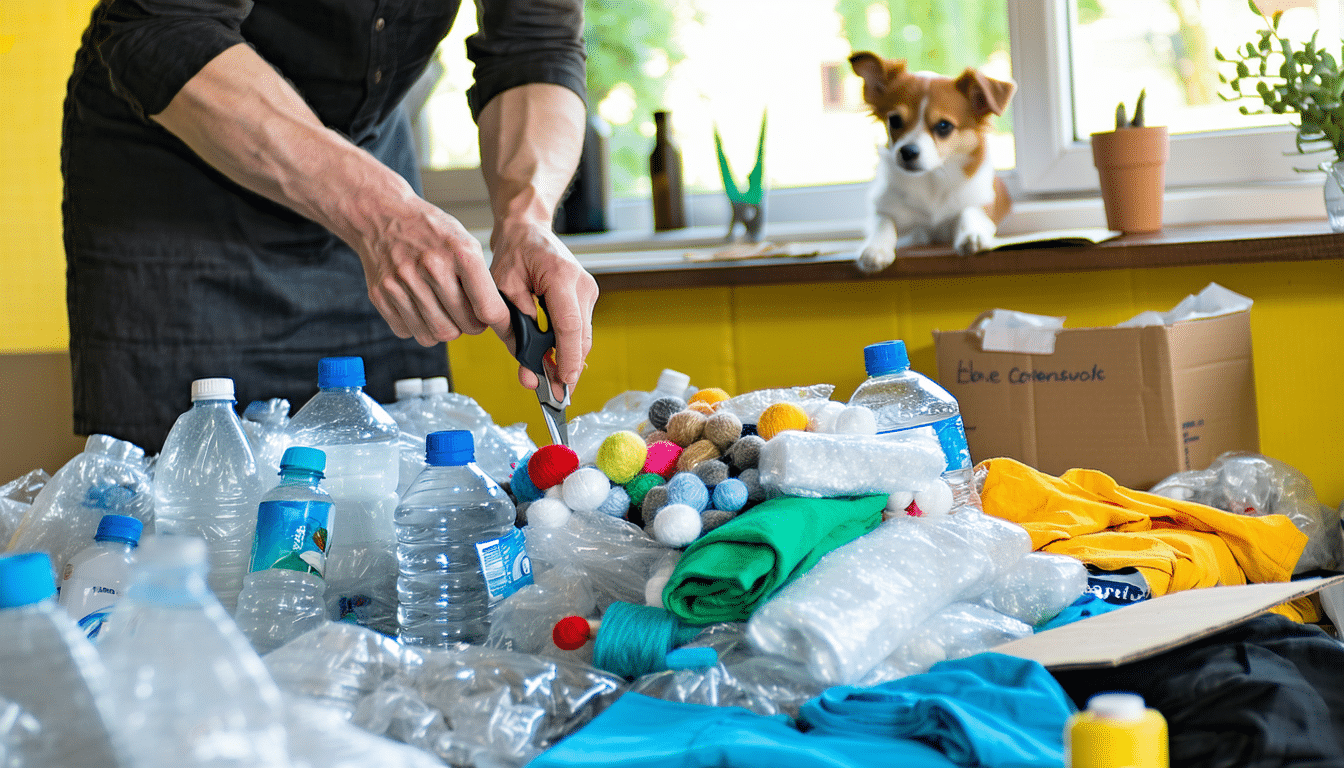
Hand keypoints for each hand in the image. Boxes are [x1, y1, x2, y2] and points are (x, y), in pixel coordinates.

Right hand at [351, 194, 507, 346]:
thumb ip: (481, 279)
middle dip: (470, 325)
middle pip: (463, 326)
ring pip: (435, 335)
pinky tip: (418, 306)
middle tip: (467, 314)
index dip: (499, 323)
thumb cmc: (428, 230)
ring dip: (444, 329)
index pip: (487, 307)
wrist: (380, 214)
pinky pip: (407, 332)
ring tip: (443, 311)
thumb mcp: (464, 242)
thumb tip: (494, 318)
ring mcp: (403, 282)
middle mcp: (431, 268)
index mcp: (460, 253)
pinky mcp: (380, 294)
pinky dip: (416, 326)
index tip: (500, 326)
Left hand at [489, 217, 597, 398]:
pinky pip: (579, 329)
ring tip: (552, 383)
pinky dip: (568, 347)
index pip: (569, 325)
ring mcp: (588, 291)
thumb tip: (527, 362)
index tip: (564, 381)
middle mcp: (581, 284)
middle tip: (555, 395)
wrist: (528, 229)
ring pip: (583, 337)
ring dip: (568, 360)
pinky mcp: (586, 297)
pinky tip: (556, 363)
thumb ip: (513, 324)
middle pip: (581, 336)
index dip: (567, 357)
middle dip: (569, 367)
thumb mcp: (502, 287)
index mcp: (560, 276)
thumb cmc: (513, 253)